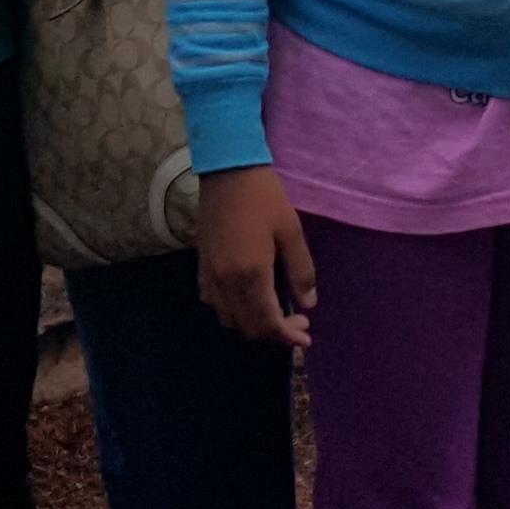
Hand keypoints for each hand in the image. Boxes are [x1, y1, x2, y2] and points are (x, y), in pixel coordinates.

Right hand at [196, 167, 316, 346]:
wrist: (228, 171)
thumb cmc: (265, 197)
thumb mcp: (292, 231)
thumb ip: (301, 271)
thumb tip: (307, 304)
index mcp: (251, 274)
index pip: (268, 322)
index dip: (288, 336)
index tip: (305, 337)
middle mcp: (226, 281)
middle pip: (247, 326)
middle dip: (273, 332)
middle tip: (297, 321)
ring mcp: (210, 274)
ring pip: (228, 318)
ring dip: (251, 323)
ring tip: (274, 311)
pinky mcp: (201, 265)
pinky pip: (213, 302)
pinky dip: (231, 310)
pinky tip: (248, 298)